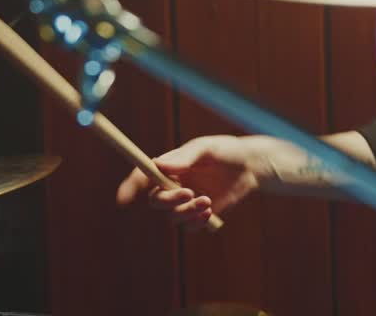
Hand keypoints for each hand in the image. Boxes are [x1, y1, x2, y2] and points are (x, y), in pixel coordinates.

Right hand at [115, 135, 277, 231]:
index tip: (124, 198)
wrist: (252, 166)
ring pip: (172, 217)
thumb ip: (185, 157)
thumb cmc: (227, 151)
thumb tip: (159, 164)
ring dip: (186, 212)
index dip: (130, 187)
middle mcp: (174, 185)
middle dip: (168, 201)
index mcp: (170, 167)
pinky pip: (189, 227)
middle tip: (188, 193)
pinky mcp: (201, 214)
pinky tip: (210, 211)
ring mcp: (187, 202)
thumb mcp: (207, 149)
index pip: (143, 177)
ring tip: (207, 201)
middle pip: (156, 202)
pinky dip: (196, 223)